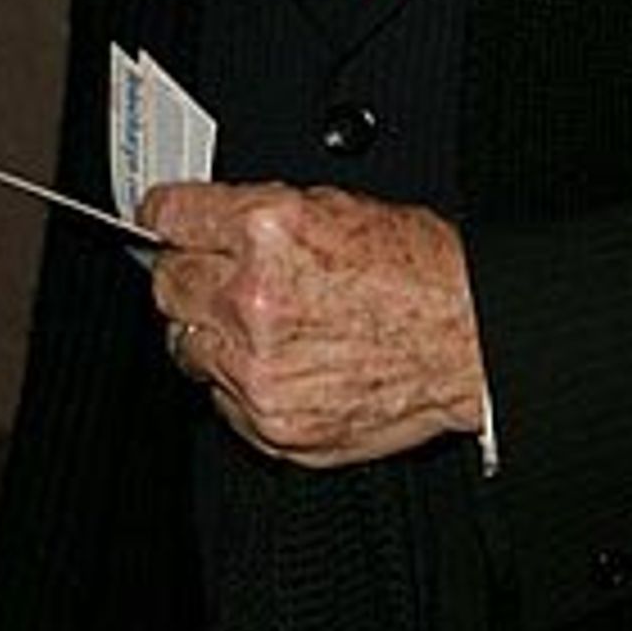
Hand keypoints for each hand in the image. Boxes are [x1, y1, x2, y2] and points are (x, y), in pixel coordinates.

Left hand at [142, 180, 485, 467]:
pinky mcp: (269, 423)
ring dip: (210, 330)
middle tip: (217, 272)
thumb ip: (264, 217)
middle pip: (168, 284)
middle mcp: (253, 299)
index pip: (172, 217)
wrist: (470, 338)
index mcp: (269, 231)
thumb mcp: (340, 207)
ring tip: (259, 321)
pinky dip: (238, 379)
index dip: (164, 215)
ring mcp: (257, 369)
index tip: (161, 219)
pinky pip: (220, 397)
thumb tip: (216, 224)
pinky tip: (281, 360)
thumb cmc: (422, 268)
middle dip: (188, 273)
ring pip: (186, 344)